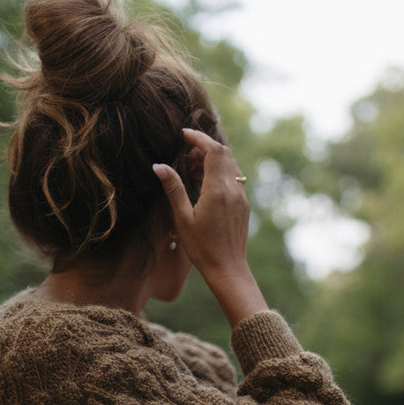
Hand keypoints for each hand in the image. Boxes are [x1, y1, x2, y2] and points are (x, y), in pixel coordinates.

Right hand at [153, 129, 266, 326]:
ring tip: (193, 169)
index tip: (184, 134)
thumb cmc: (202, 248)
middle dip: (205, 146)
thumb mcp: (182, 219)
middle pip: (224, 152)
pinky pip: (234, 177)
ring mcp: (241, 197)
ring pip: (231, 164)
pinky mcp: (243, 205)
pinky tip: (205, 184)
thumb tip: (159, 165)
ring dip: (213, 158)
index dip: (198, 138)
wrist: (228, 270)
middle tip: (186, 154)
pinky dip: (220, 171)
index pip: (212, 150)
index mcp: (217, 190)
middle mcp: (233, 189)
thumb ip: (173, 189)